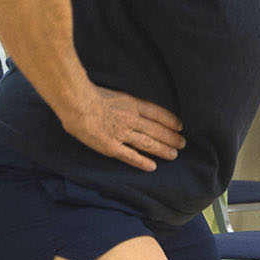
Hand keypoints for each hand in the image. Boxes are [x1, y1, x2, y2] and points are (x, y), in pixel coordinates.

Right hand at [68, 87, 184, 170]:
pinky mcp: (111, 147)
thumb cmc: (88, 94)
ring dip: (162, 150)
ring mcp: (122, 134)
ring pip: (148, 143)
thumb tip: (128, 105)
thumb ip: (123, 101)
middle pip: (156, 130)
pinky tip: (152, 167)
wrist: (76, 102)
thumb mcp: (113, 93)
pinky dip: (142, 162)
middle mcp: (131, 119)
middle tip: (182, 143)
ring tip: (174, 155)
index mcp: (131, 104)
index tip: (180, 126)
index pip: (157, 113)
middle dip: (171, 137)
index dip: (170, 120)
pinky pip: (130, 156)